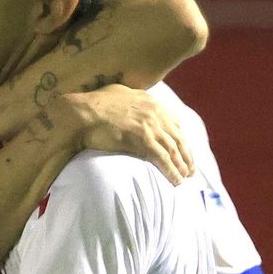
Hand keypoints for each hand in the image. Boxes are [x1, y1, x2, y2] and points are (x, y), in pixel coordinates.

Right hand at [59, 85, 192, 182]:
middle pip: (177, 136)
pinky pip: (163, 158)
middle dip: (186, 154)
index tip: (184, 149)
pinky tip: (176, 180)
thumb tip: (131, 101)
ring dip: (181, 165)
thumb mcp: (118, 93)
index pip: (174, 122)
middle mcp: (154, 112)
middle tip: (190, 169)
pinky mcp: (143, 139)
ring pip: (173, 149)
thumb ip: (131, 99)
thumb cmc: (93, 104)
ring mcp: (150, 125)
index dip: (181, 138)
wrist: (82, 113)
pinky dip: (172, 171)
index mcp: (150, 101)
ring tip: (185, 177)